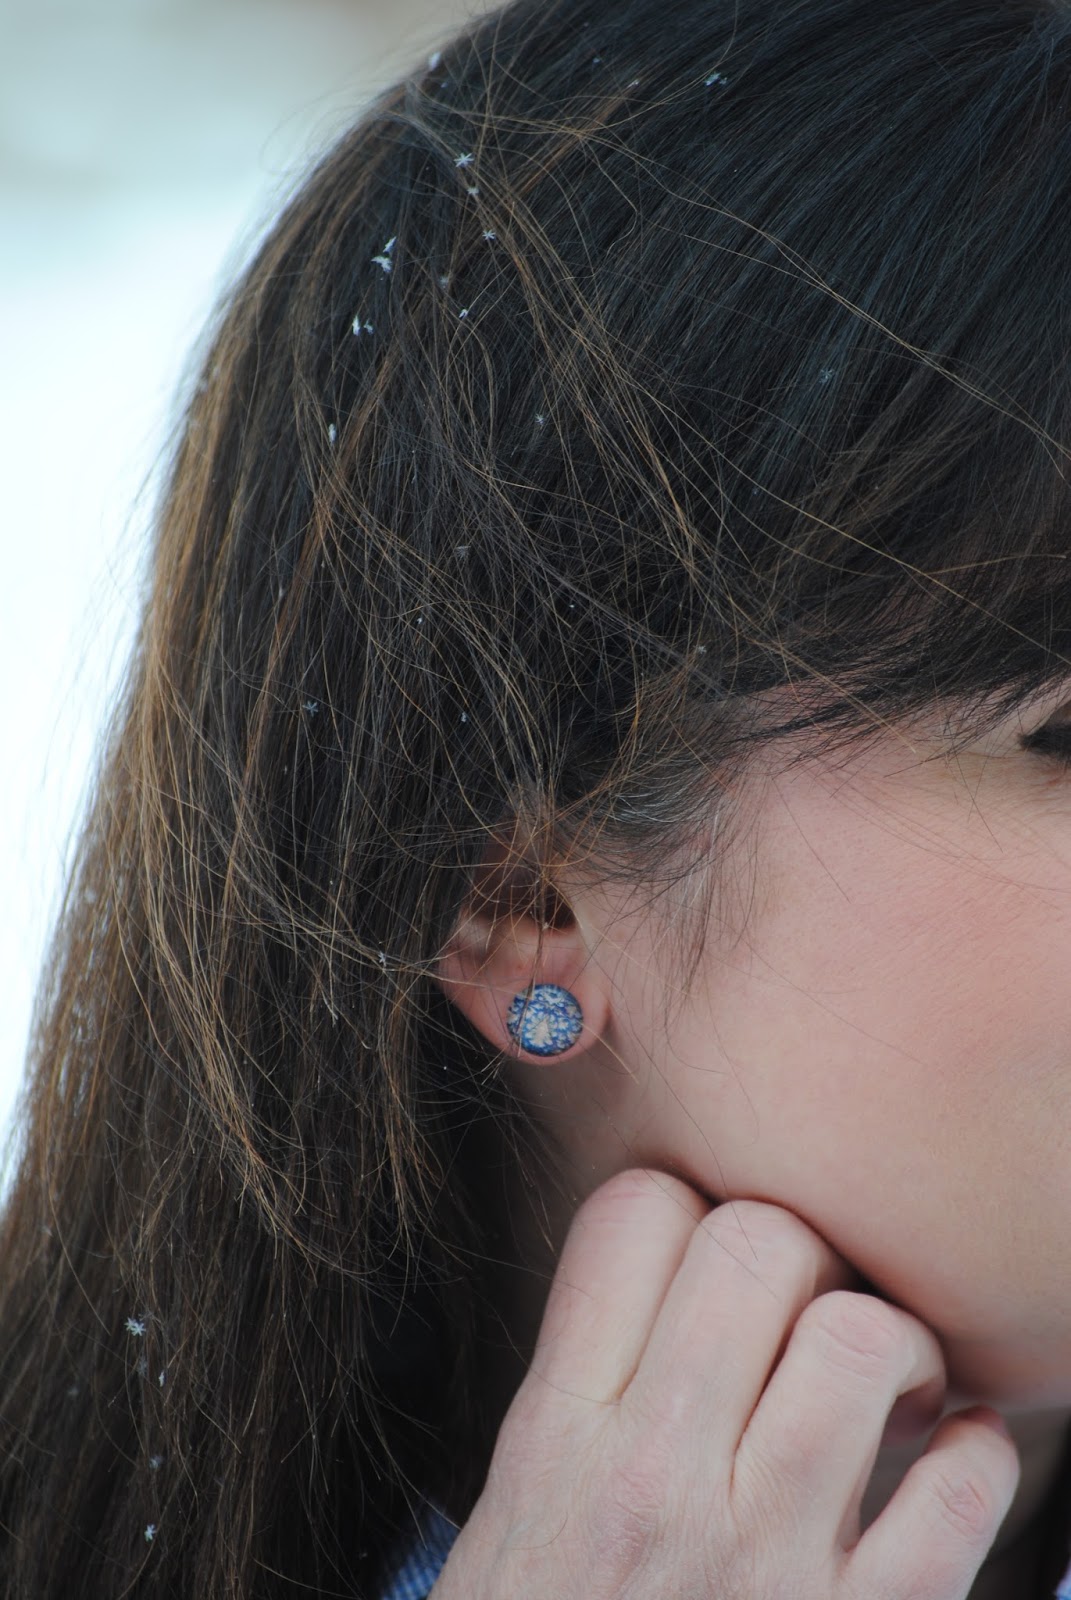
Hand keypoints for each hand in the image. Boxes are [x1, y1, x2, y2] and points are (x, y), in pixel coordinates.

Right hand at [429, 1167, 1018, 1598]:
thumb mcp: (511, 1521)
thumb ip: (578, 1397)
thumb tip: (670, 1283)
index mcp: (555, 1443)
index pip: (633, 1217)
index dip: (683, 1209)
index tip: (700, 1262)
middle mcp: (656, 1484)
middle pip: (756, 1241)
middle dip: (795, 1251)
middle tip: (797, 1309)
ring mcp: (765, 1561)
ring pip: (860, 1339)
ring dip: (891, 1344)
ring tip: (880, 1386)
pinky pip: (962, 1492)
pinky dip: (971, 1461)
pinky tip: (938, 1474)